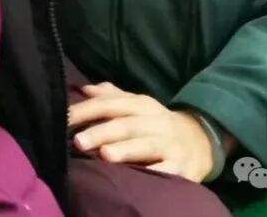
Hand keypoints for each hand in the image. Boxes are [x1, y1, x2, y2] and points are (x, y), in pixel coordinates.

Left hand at [67, 81, 213, 182]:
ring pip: (146, 145)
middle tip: (78, 141)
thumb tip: (84, 89)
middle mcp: (157, 122)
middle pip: (127, 125)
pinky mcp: (182, 168)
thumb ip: (112, 97)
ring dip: (126, 150)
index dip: (88, 110)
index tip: (65, 119)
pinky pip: (167, 170)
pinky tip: (139, 177)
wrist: (202, 141)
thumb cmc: (158, 126)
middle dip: (102, 132)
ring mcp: (170, 145)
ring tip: (105, 155)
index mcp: (143, 105)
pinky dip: (154, 173)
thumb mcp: (138, 107)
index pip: (113, 104)